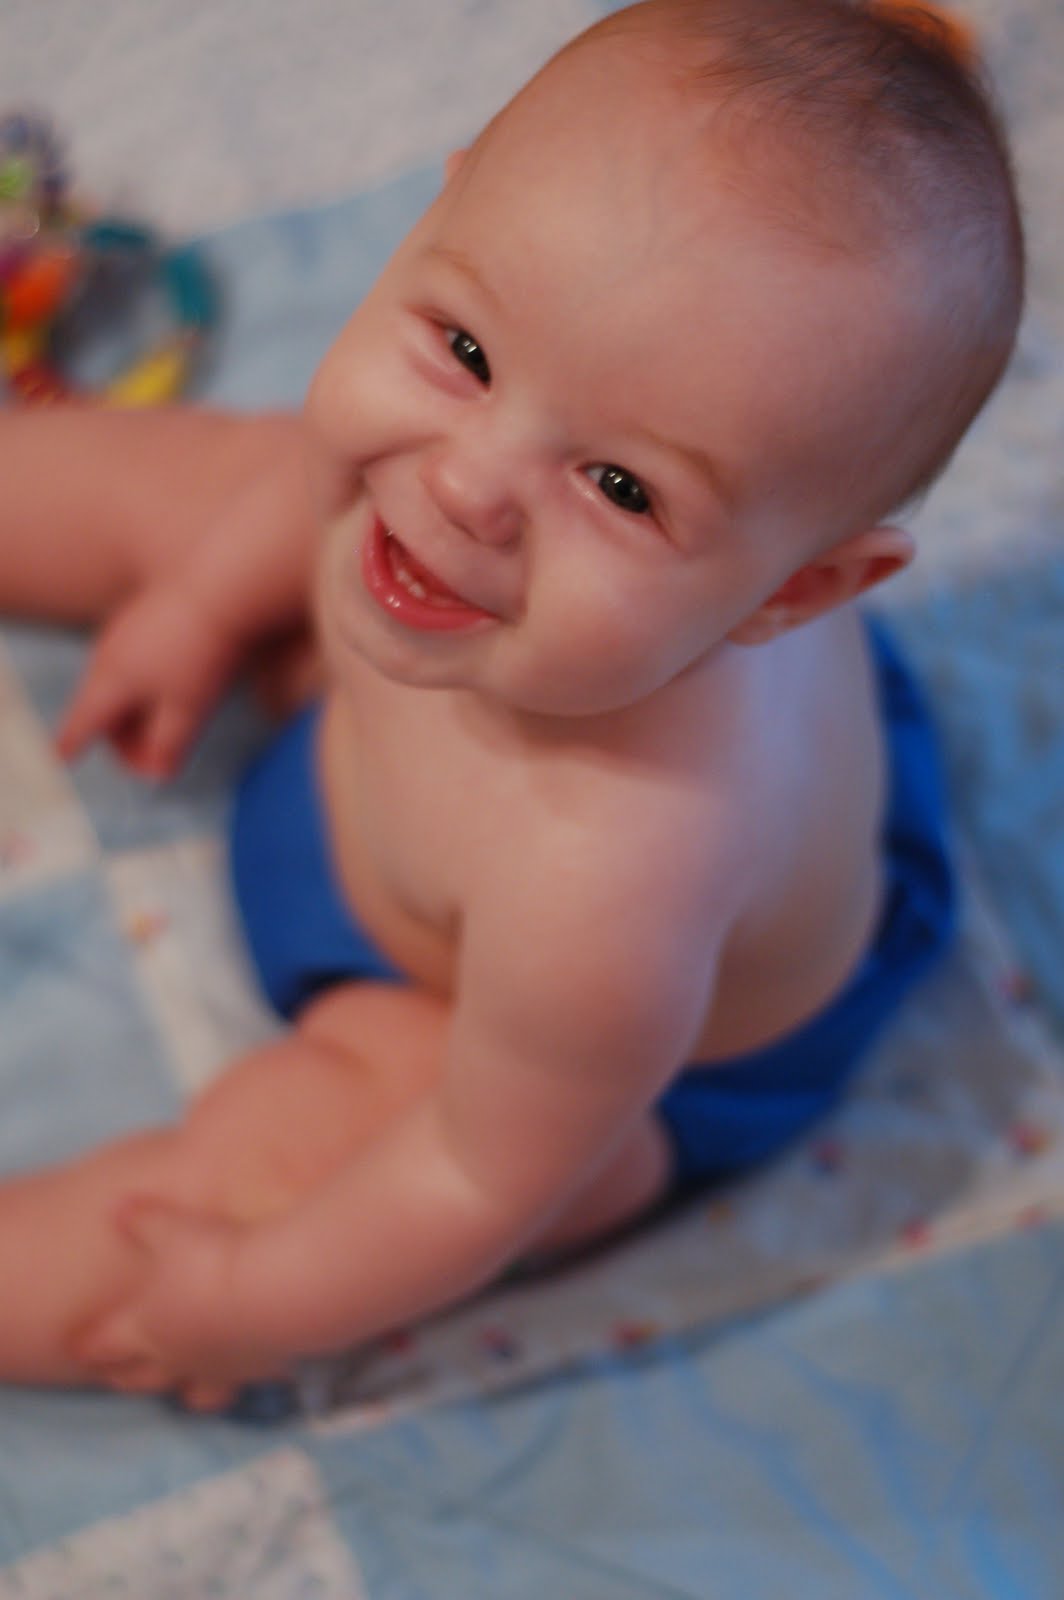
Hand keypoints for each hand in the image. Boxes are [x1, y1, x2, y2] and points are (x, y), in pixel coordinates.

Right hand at [55, 583, 239, 780]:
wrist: (222, 586)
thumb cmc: (204, 652)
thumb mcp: (189, 709)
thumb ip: (170, 744)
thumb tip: (158, 774)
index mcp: (111, 681)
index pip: (82, 722)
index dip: (71, 744)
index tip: (59, 758)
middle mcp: (106, 655)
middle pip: (101, 708)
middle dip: (124, 741)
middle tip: (156, 762)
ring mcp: (122, 632)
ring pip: (117, 684)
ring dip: (135, 714)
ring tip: (166, 731)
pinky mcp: (142, 617)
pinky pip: (131, 661)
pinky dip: (143, 686)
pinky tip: (173, 690)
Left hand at [69, 1198, 292, 1411]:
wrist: (270, 1292)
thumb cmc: (210, 1261)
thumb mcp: (170, 1228)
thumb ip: (142, 1220)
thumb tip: (118, 1208)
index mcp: (143, 1327)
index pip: (103, 1343)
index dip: (88, 1343)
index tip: (75, 1347)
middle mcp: (175, 1357)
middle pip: (139, 1377)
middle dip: (124, 1376)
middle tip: (112, 1377)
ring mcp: (216, 1369)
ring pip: (192, 1394)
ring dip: (184, 1391)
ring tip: (184, 1391)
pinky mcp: (256, 1371)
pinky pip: (244, 1385)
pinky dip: (241, 1381)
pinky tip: (250, 1372)